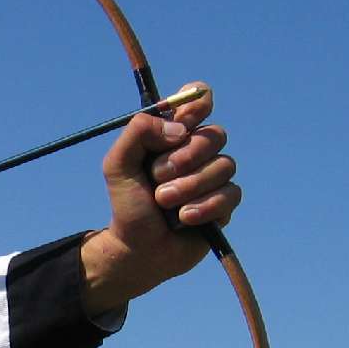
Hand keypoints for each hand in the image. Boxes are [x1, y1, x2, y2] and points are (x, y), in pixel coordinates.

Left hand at [81, 83, 238, 311]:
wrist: (137, 249)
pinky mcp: (225, 204)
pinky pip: (230, 194)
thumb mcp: (118, 165)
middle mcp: (198, 151)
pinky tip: (184, 219)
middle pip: (215, 134)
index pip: (198, 99)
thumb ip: (138, 132)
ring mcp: (214, 177)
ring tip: (164, 203)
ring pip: (224, 166)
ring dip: (189, 187)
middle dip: (184, 157)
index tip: (184, 121)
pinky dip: (203, 207)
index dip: (198, 103)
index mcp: (173, 134)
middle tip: (158, 177)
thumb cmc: (128, 204)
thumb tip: (180, 129)